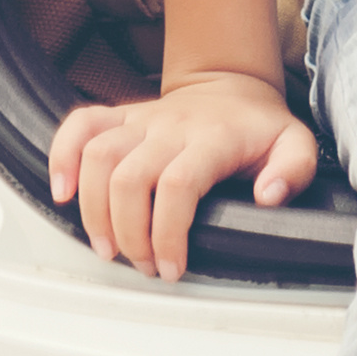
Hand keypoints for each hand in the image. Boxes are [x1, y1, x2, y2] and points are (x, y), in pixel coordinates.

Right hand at [49, 69, 311, 280]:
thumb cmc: (260, 126)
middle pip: (130, 178)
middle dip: (129, 233)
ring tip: (107, 247)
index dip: (167, 232)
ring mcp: (141, 119)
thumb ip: (294, 170)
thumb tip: (269, 196)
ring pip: (98, 157)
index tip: (171, 267)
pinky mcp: (119, 116)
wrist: (233, 88)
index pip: (178, 185)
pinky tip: (63, 192)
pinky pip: (79, 125)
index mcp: (213, 138)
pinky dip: (60, 156)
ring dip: (93, 210)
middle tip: (142, 265)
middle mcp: (171, 126)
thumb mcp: (296, 145)